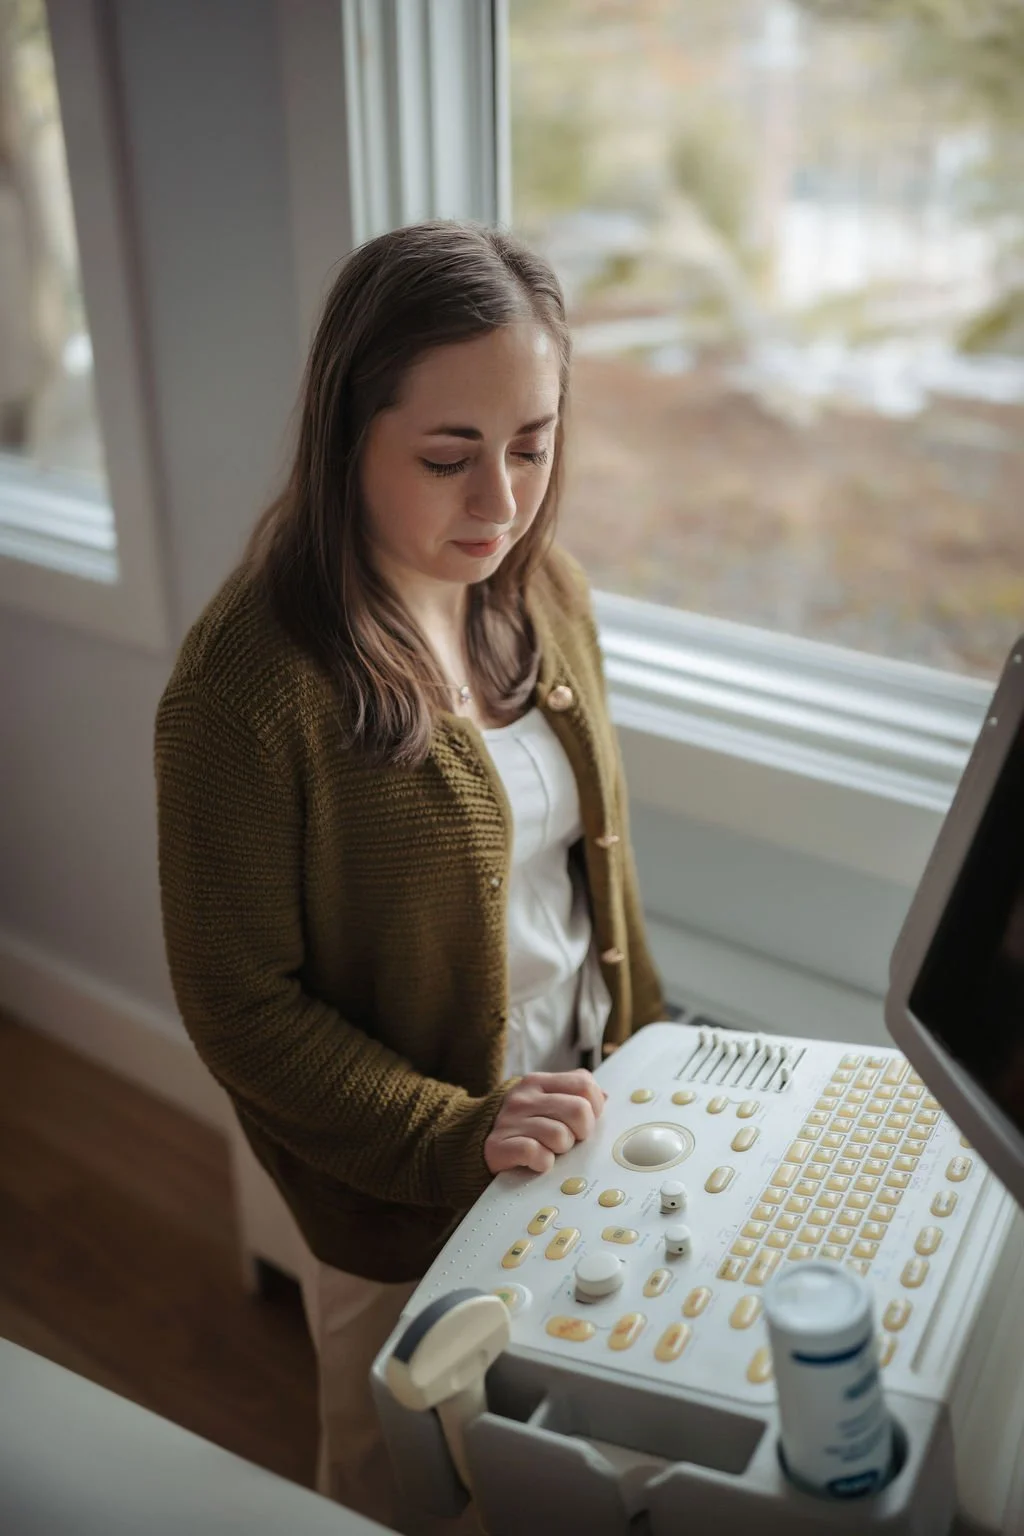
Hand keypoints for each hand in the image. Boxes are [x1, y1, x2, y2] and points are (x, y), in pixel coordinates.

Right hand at [484, 1069, 606, 1175]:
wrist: (472, 1145)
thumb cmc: (521, 1126)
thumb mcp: (544, 1102)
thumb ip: (572, 1095)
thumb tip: (604, 1097)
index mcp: (538, 1082)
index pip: (585, 1084)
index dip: (594, 1108)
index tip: (584, 1123)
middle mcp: (523, 1098)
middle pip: (579, 1111)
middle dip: (581, 1133)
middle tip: (569, 1140)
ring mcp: (510, 1121)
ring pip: (560, 1136)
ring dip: (560, 1151)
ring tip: (548, 1150)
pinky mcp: (499, 1146)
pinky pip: (538, 1155)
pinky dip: (542, 1163)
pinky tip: (536, 1162)